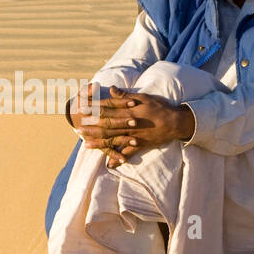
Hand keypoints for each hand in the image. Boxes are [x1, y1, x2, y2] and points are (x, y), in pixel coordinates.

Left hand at [77, 86, 192, 165]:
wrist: (175, 122)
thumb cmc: (160, 107)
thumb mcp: (143, 97)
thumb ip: (125, 95)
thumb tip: (111, 89)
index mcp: (128, 112)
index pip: (107, 110)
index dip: (93, 111)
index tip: (82, 111)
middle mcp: (128, 125)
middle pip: (106, 126)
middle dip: (91, 128)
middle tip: (78, 129)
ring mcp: (133, 136)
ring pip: (113, 140)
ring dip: (99, 142)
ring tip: (86, 145)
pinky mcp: (140, 145)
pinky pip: (127, 154)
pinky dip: (118, 159)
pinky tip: (109, 165)